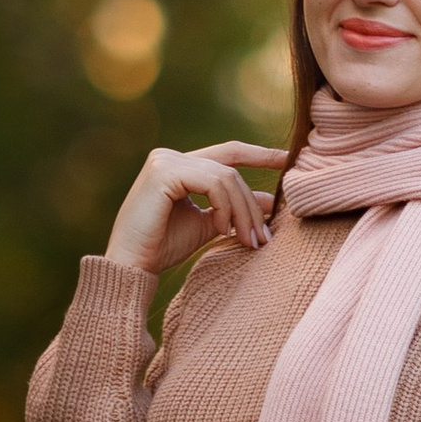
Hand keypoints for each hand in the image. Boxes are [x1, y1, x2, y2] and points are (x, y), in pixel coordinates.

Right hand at [102, 139, 285, 278]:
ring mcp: (165, 161)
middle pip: (231, 170)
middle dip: (252, 204)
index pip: (228, 153)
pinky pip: (212, 183)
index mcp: (178, 165)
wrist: (131, 267)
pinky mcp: (164, 172)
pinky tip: (222, 230)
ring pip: (226, 177)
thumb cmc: (162, 248)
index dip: (261, 155)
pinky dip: (225, 207)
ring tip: (246, 240)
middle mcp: (169, 156)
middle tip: (263, 238)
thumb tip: (270, 202)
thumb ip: (234, 209)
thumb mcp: (208, 225)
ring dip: (242, 211)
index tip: (289, 162)